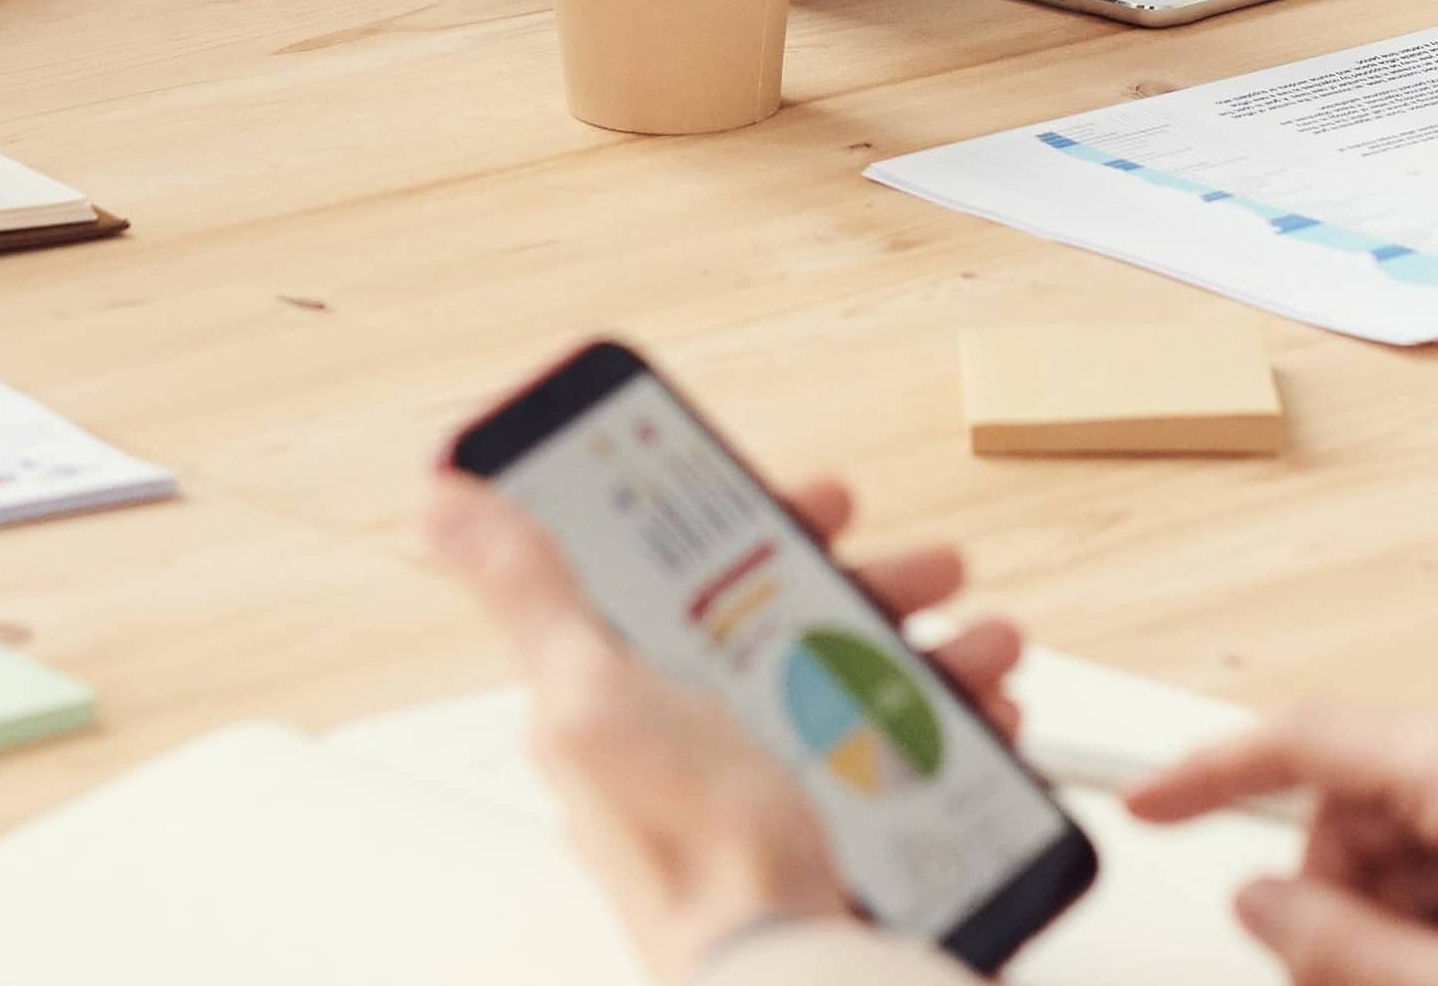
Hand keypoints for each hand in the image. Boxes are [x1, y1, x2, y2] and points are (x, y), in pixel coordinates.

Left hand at [420, 464, 1029, 978]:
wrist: (788, 964)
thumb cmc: (685, 852)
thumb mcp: (594, 700)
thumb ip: (532, 596)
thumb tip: (447, 504)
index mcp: (624, 692)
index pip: (682, 575)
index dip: (750, 524)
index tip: (813, 497)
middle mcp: (696, 734)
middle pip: (788, 624)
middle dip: (869, 583)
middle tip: (923, 562)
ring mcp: (770, 781)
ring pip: (860, 683)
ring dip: (930, 648)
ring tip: (980, 641)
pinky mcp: (834, 825)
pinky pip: (904, 757)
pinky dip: (956, 727)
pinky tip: (990, 716)